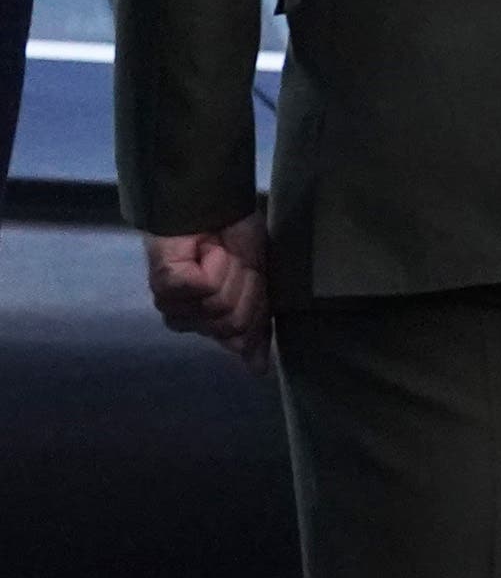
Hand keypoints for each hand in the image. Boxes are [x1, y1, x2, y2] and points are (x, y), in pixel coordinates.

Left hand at [146, 213, 271, 367]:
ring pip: (220, 305)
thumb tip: (259, 371)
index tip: (254, 279)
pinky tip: (205, 251)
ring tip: (218, 253)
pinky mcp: (164, 284)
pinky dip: (215, 263)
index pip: (242, 337)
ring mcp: (173, 304)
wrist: (218, 206)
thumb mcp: (259, 285)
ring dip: (231, 271)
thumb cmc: (236, 242)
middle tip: (235, 262)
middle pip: (234, 322)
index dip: (255, 306)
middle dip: (246, 287)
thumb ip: (258, 327)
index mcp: (209, 324)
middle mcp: (188, 319)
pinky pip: (204, 287)